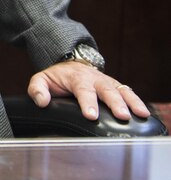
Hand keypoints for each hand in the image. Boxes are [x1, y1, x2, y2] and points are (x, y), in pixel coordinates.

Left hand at [28, 61, 150, 120]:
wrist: (69, 63)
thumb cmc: (56, 76)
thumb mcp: (41, 79)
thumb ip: (37, 89)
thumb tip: (41, 102)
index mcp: (76, 77)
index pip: (82, 90)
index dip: (87, 102)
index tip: (91, 115)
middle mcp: (94, 79)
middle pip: (106, 90)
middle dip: (114, 103)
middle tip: (121, 116)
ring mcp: (106, 82)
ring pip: (120, 90)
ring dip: (130, 102)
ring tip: (140, 114)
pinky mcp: (115, 86)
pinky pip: (127, 92)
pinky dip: (136, 101)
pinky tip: (143, 112)